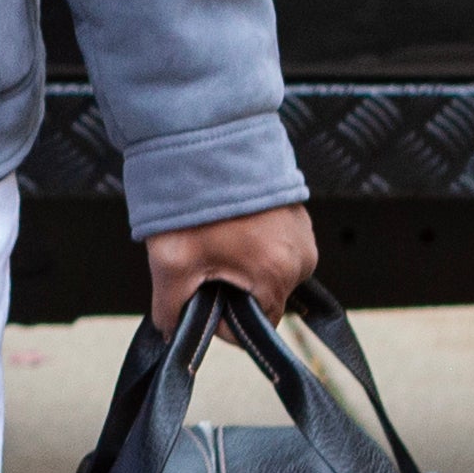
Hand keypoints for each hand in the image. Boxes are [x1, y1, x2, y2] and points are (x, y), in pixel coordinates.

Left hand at [141, 203, 316, 326]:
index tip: (201, 293)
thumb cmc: (192, 200)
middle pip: (262, 299)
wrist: (206, 141)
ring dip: (240, 264)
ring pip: (268, 273)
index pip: (256, 328)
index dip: (222, 321)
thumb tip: (173, 331)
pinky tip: (228, 223)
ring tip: (215, 236)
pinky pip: (274, 246)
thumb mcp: (170, 263)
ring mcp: (303, 234)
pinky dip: (251, 242)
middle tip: (203, 257)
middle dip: (230, 288)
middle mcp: (301, 258)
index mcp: (278, 275)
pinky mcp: (298, 215)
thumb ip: (170, 310)